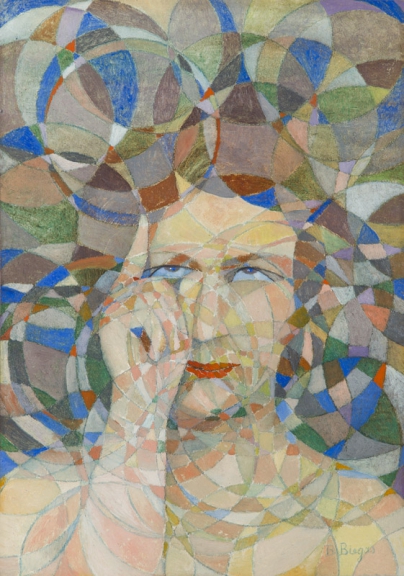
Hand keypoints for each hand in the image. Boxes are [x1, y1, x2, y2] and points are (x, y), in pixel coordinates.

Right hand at [99, 215, 190, 439]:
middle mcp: (120, 301)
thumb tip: (196, 272)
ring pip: (157, 295)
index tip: (145, 216)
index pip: (137, 265)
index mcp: (134, 302)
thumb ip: (183, 303)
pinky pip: (148, 309)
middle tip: (172, 345)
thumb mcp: (181, 331)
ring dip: (171, 325)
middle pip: (160, 283)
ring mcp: (112, 309)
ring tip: (162, 351)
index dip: (139, 240)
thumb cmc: (165, 368)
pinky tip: (151, 352)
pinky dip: (160, 331)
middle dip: (177, 312)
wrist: (145, 399)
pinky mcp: (110, 320)